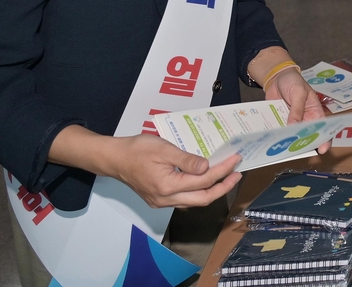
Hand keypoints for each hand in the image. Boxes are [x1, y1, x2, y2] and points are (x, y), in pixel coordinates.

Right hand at [104, 133, 242, 208]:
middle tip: (237, 173)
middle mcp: (166, 199)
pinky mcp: (159, 199)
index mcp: (168, 186)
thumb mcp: (164, 149)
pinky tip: (205, 180)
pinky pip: (185, 199)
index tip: (236, 160)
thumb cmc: (137, 150)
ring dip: (212, 190)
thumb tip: (208, 168)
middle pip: (202, 199)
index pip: (204, 181)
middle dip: (223, 187)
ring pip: (194, 201)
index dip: (223, 171)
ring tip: (226, 176)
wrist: (114, 159)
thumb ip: (187, 160)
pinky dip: (199, 191)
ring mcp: (161, 202)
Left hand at [265, 68, 331, 155]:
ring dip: (286, 142)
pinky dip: (274, 136)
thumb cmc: (293, 81)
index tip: (321, 150)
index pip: (323, 128)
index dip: (325, 140)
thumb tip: (294, 127)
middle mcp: (304, 121)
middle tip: (296, 151)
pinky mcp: (279, 123)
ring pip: (291, 137)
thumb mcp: (298, 93)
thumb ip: (297, 110)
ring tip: (281, 148)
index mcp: (315, 113)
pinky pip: (278, 132)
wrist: (276, 77)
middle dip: (302, 145)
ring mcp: (291, 123)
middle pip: (307, 137)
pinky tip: (269, 140)